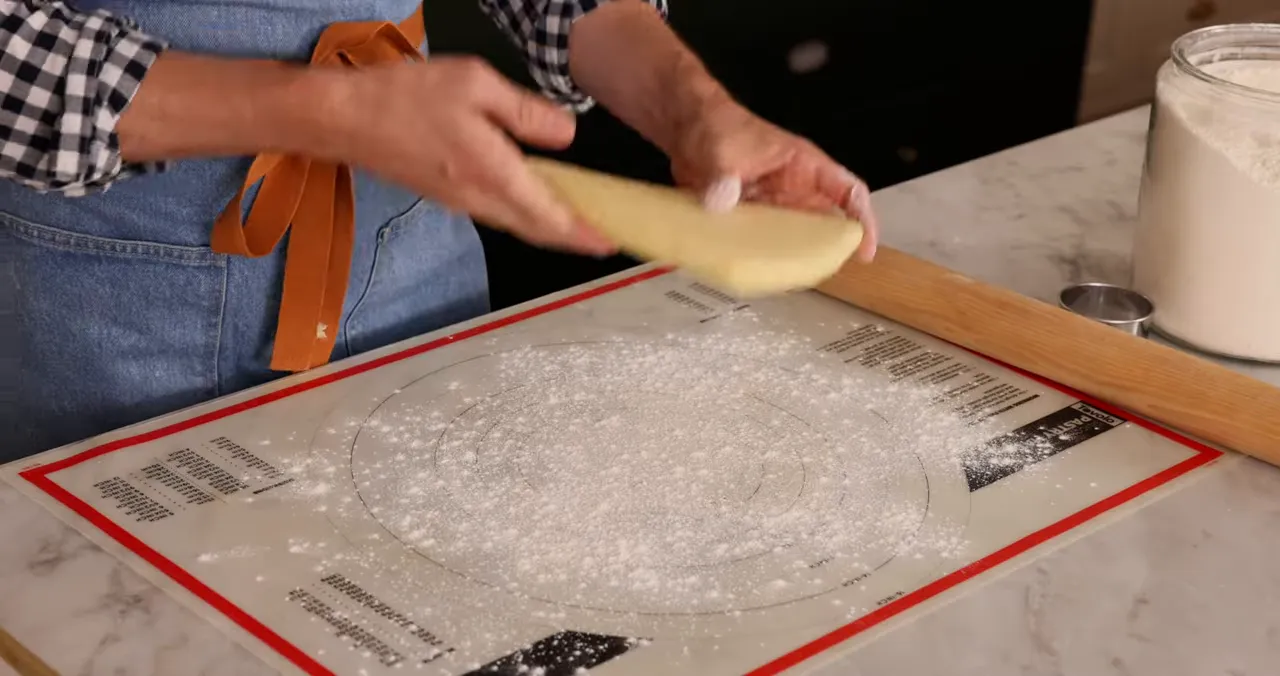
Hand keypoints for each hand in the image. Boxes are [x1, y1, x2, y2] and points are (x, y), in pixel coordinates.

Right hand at [331, 57, 614, 255]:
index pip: (550, 215)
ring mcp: (461, 203)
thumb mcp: (477, 84)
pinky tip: (535, 202)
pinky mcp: (446, 197)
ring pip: (517, 223)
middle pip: (537, 229)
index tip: (611, 242)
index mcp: (494, 173)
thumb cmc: (406, 97)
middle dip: (573, 238)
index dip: (584, 233)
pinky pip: (498, 213)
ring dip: (550, 228)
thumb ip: (527, 112)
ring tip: (579, 222)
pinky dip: (525, 215)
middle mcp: (480, 199)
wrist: (342, 119)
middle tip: (604, 239)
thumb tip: (567, 135)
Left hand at [667, 99, 879, 262]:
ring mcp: (772, 205)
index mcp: (804, 166)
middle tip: (820, 275)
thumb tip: (719, 202)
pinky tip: (755, 275)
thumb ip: (723, 175)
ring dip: (794, 259)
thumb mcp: (722, 148)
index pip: (848, 191)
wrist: (685, 127)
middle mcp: (794, 189)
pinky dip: (763, 258)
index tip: (864, 250)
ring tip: (788, 281)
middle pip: (826, 223)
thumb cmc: (716, 125)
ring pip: (796, 238)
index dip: (863, 219)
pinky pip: (764, 243)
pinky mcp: (749, 218)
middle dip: (828, 250)